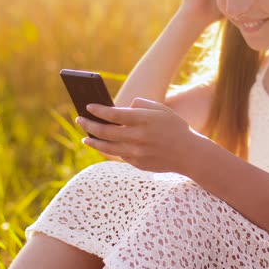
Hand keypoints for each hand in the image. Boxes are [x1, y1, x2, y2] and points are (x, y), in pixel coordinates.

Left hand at [75, 98, 201, 173]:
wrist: (189, 153)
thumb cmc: (174, 127)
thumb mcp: (161, 109)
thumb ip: (140, 104)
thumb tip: (121, 107)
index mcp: (143, 119)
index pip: (113, 114)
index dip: (98, 111)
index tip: (87, 106)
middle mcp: (138, 136)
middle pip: (105, 131)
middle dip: (89, 125)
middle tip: (80, 120)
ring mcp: (137, 152)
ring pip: (107, 147)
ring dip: (94, 141)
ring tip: (85, 137)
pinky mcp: (138, 163)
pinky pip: (119, 155)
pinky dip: (109, 150)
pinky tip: (102, 145)